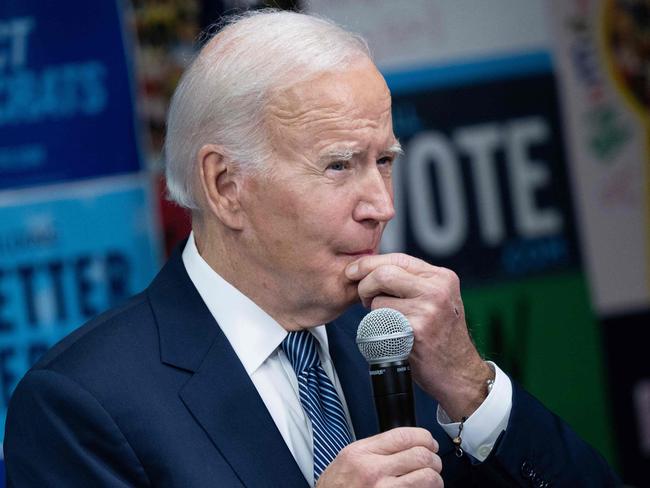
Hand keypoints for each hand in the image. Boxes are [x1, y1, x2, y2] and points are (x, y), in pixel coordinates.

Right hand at [316, 427, 441, 486]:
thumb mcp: (349, 458)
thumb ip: (376, 449)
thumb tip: (409, 443)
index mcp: (362, 454)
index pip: (404, 436)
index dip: (424, 437)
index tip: (429, 443)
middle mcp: (373, 472)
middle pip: (420, 456)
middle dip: (433, 459)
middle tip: (433, 464)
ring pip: (428, 478)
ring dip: (435, 479)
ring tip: (431, 481)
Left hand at [345, 253, 492, 419]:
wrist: (458, 373)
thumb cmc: (441, 337)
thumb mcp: (436, 300)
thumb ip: (410, 281)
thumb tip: (369, 267)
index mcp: (442, 277)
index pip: (397, 258)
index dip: (369, 264)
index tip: (353, 271)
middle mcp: (437, 289)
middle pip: (383, 273)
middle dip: (364, 285)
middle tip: (364, 299)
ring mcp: (428, 309)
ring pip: (378, 299)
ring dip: (375, 313)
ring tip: (390, 324)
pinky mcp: (416, 329)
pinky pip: (380, 321)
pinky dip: (379, 328)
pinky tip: (394, 337)